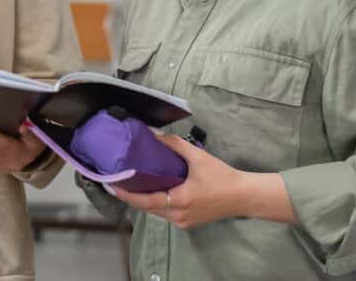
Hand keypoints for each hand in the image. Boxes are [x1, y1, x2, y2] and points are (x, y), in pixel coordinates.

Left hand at [112, 134, 247, 228]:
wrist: (244, 196)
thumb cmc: (222, 177)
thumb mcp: (198, 157)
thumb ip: (174, 144)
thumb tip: (153, 133)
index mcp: (179, 201)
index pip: (145, 201)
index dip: (126, 194)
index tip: (111, 185)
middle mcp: (178, 216)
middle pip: (147, 208)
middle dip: (131, 195)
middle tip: (116, 180)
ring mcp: (183, 222)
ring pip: (156, 212)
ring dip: (143, 199)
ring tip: (130, 183)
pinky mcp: (188, 222)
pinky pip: (165, 213)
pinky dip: (156, 202)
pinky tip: (151, 190)